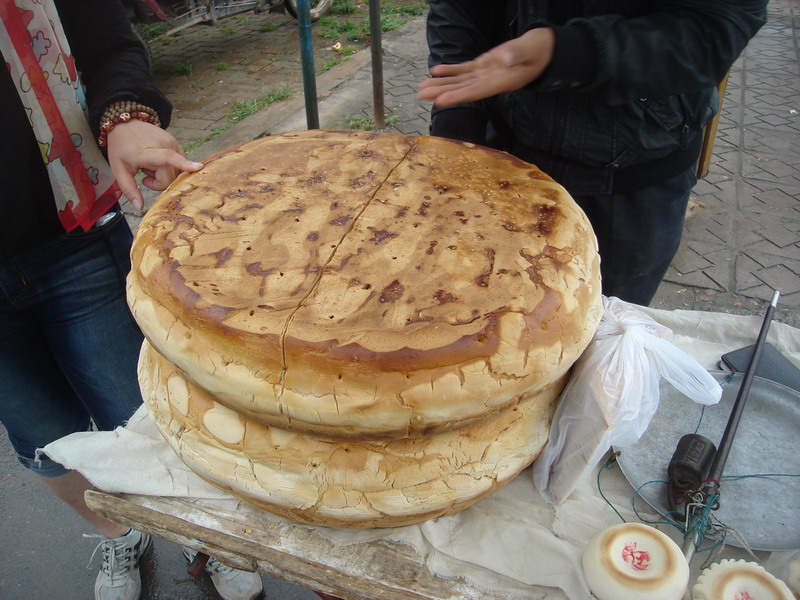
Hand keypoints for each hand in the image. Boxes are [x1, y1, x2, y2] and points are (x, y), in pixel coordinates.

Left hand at [106, 119, 202, 209]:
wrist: (124, 123)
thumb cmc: (120, 148)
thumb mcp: (118, 170)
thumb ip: (129, 189)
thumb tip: (139, 207)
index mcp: (145, 152)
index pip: (167, 158)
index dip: (183, 164)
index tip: (198, 167)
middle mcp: (162, 145)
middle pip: (171, 176)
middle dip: (159, 181)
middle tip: (145, 174)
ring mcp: (171, 142)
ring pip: (176, 171)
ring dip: (165, 174)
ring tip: (150, 165)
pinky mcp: (176, 142)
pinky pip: (179, 164)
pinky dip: (169, 167)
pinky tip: (157, 162)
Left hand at [418, 28, 555, 106]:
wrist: (541, 50)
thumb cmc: (538, 51)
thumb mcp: (529, 50)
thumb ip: (517, 55)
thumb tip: (504, 59)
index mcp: (501, 82)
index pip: (475, 92)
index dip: (457, 96)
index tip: (440, 101)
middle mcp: (490, 82)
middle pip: (462, 89)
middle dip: (442, 92)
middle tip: (421, 95)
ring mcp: (485, 74)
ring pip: (460, 81)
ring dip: (441, 84)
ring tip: (422, 87)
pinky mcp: (484, 66)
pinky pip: (464, 70)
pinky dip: (450, 71)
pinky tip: (435, 71)